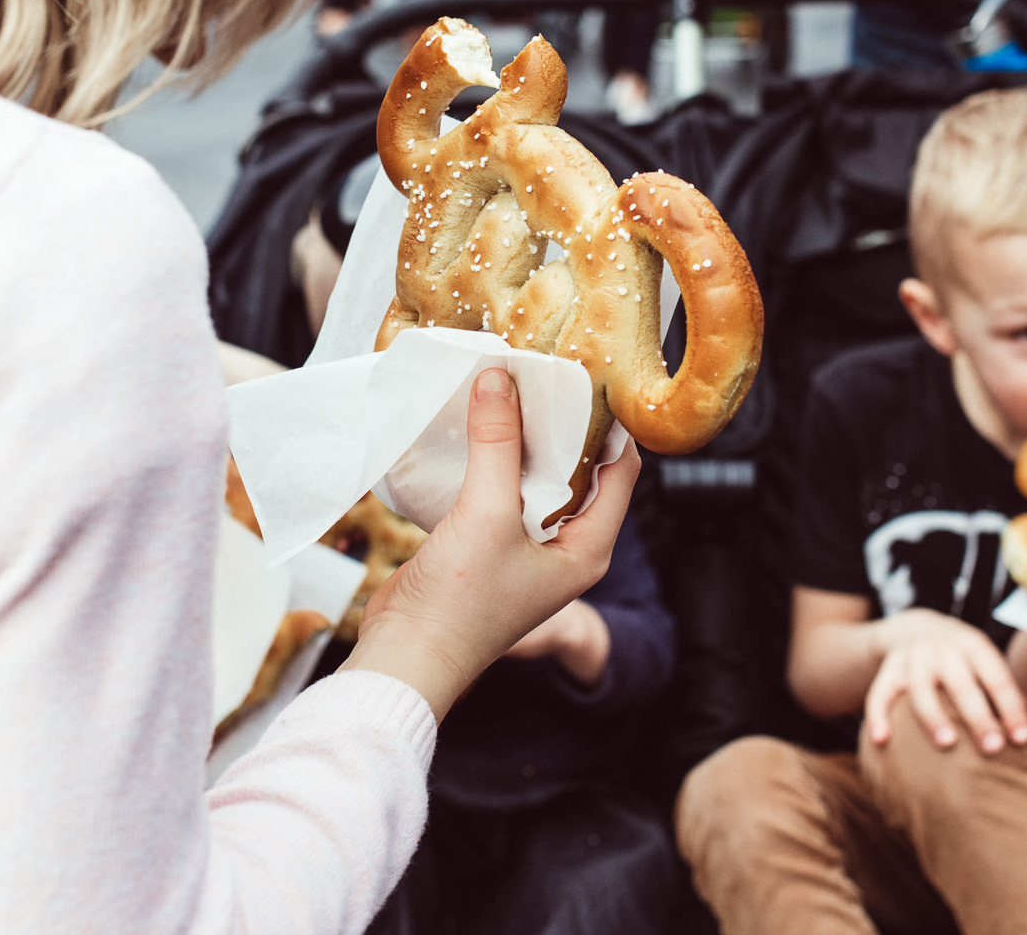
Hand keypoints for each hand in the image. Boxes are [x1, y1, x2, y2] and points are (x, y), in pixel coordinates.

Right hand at [341, 369, 638, 718]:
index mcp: (588, 548)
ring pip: (534, 477)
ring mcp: (526, 548)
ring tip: (508, 387)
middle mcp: (565, 548)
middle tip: (543, 369)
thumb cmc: (460, 604)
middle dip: (562, 422)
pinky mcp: (488, 546)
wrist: (406, 658)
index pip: (620, 470)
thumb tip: (500, 378)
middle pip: (578, 469)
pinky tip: (474, 427)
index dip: (609, 422)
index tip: (588, 373)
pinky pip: (499, 489)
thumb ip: (497, 444)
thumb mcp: (486, 514)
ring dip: (522, 438)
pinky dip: (491, 459)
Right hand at [866, 609, 1026, 754]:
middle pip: (961, 683)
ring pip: (921, 687)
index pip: (996, 677)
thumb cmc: (960, 657)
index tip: (1022, 739)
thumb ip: (1001, 690)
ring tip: (947, 743)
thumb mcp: (983, 660)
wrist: (914, 627)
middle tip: (992, 748)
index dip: (1011, 708)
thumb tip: (1024, 732)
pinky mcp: (889, 668)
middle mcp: (942, 648)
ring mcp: (912, 657)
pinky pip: (880, 692)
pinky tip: (881, 740)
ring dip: (934, 715)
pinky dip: (878, 715)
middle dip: (977, 715)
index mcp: (973, 646)